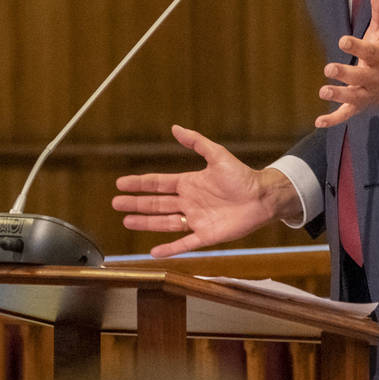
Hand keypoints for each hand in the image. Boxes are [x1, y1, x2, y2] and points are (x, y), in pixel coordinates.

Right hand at [112, 124, 298, 256]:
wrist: (263, 198)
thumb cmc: (242, 176)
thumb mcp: (217, 155)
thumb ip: (196, 142)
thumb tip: (175, 127)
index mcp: (188, 183)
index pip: (158, 183)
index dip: (139, 184)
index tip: (121, 183)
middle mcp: (189, 202)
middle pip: (156, 203)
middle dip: (136, 204)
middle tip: (115, 204)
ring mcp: (196, 219)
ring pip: (165, 223)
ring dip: (146, 223)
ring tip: (126, 222)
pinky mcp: (207, 236)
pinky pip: (185, 243)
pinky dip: (169, 248)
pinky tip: (154, 251)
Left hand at [315, 0, 378, 126]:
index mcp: (378, 57)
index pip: (368, 50)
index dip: (356, 45)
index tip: (342, 40)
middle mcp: (372, 77)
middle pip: (359, 77)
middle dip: (345, 74)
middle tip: (329, 69)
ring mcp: (365, 93)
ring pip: (352, 97)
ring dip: (338, 95)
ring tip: (323, 91)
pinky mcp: (358, 106)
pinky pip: (346, 115)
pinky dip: (333, 120)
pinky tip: (318, 122)